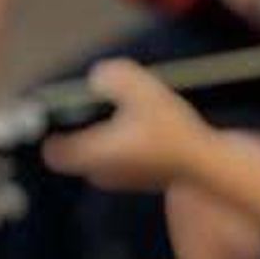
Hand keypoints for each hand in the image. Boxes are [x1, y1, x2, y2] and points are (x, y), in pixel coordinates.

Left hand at [44, 59, 211, 194]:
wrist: (207, 165)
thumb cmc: (172, 130)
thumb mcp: (141, 90)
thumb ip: (112, 76)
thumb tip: (98, 78)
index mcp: (94, 153)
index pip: (54, 151)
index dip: (52, 132)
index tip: (58, 115)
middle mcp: (103, 172)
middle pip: (77, 152)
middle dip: (83, 130)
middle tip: (100, 108)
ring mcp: (123, 181)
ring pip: (101, 156)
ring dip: (108, 138)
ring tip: (130, 116)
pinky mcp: (143, 181)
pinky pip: (123, 161)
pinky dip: (128, 146)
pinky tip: (148, 129)